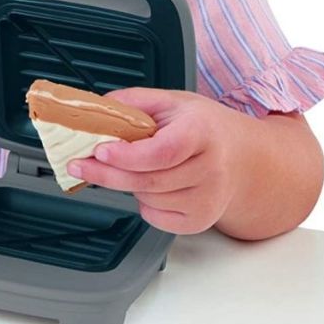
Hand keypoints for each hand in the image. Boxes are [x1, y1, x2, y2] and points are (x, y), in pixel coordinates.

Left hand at [68, 88, 253, 234]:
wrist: (244, 159)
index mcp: (203, 133)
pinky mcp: (199, 220)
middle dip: (107, 174)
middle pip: (147, 180)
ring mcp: (207, 199)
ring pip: (146, 198)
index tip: (100, 150)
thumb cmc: (205, 129)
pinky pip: (154, 216)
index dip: (128, 155)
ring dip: (129, 185)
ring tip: (139, 168)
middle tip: (80, 165)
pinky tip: (154, 185)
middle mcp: (211, 169)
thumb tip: (96, 110)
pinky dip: (144, 202)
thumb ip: (133, 102)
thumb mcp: (173, 103)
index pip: (163, 151)